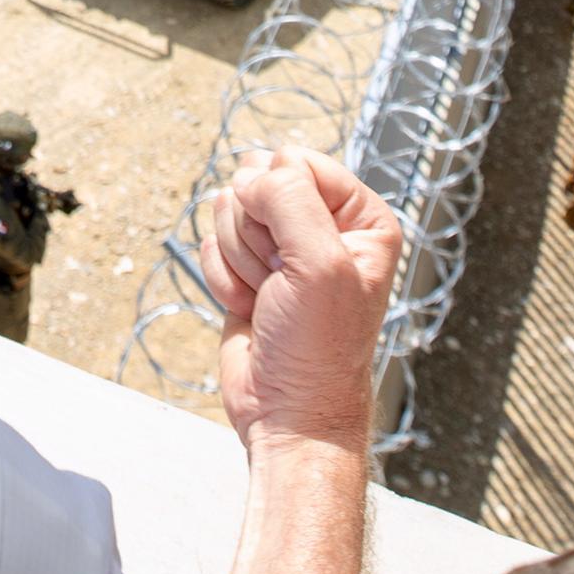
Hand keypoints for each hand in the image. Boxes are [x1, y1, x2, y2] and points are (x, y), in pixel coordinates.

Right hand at [205, 147, 399, 456]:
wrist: (288, 413)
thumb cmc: (319, 350)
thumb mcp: (319, 265)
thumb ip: (290, 200)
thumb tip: (250, 176)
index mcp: (360, 217)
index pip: (298, 161)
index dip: (281, 198)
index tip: (292, 250)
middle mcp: (323, 227)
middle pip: (257, 182)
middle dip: (256, 233)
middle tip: (280, 278)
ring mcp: (283, 248)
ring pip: (229, 210)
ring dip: (239, 259)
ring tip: (268, 297)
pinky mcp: (248, 269)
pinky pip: (213, 244)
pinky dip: (223, 278)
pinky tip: (250, 308)